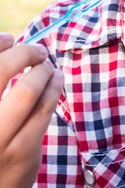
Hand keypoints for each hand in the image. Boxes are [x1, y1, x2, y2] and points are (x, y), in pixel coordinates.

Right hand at [0, 33, 63, 187]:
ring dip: (43, 70)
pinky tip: (56, 80)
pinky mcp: (22, 148)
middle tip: (38, 51)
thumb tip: (8, 40)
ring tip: (48, 66)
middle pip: (2, 70)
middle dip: (25, 53)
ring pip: (27, 89)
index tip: (9, 39)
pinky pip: (44, 107)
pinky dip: (54, 86)